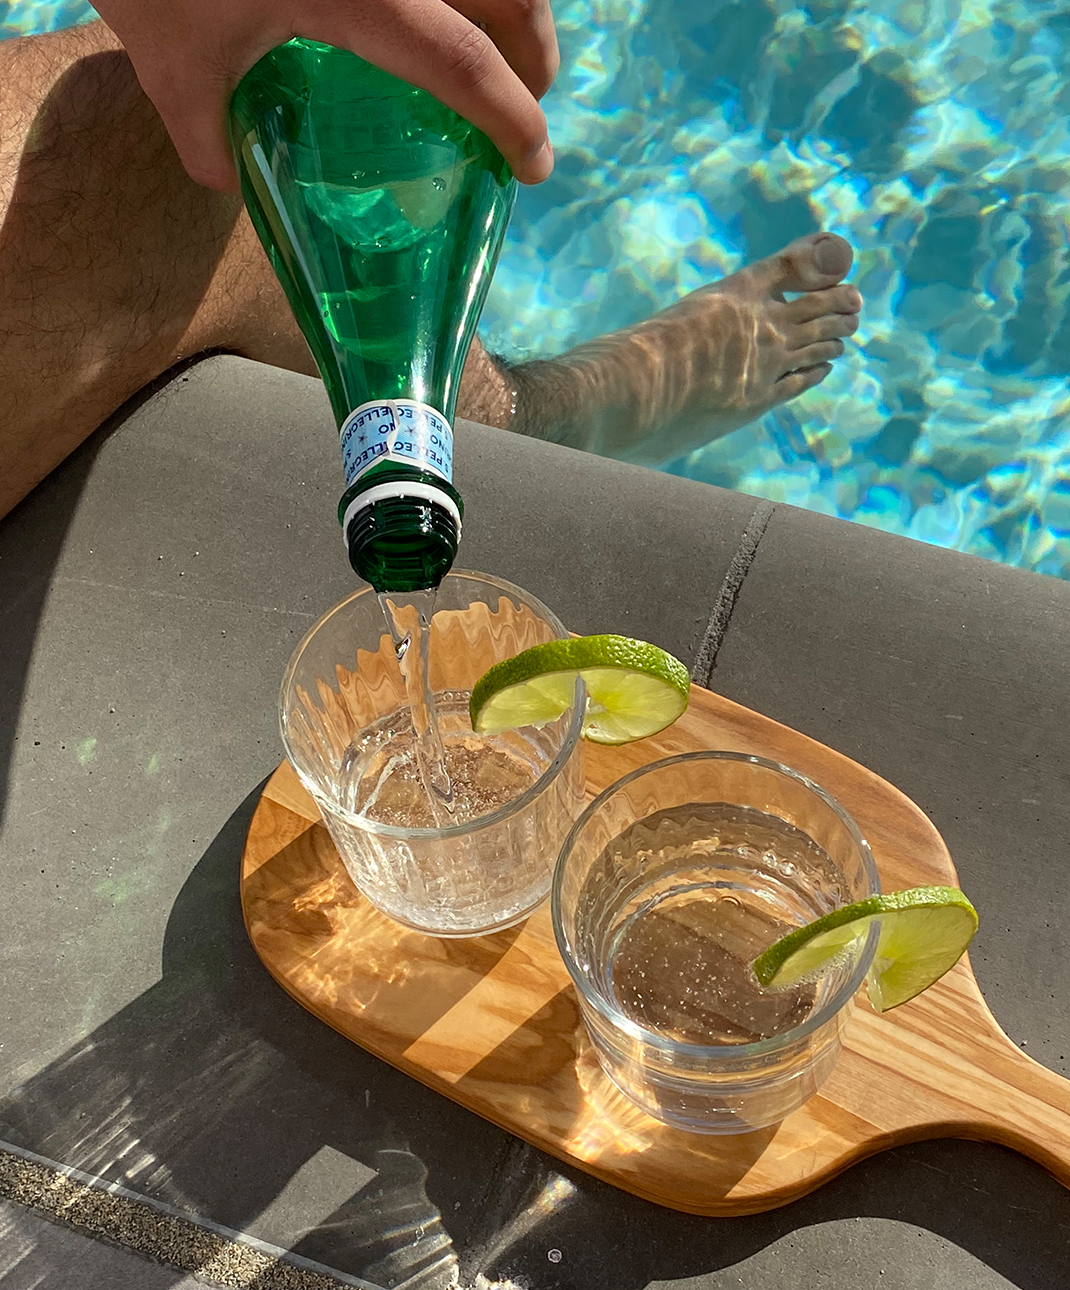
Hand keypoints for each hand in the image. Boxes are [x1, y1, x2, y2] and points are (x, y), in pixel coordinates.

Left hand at [92, 0, 557, 191]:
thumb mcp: (170, 59)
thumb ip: (207, 132)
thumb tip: (225, 176)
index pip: (466, 67)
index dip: (514, 121)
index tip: (534, 167)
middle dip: (535, 50)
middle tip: (529, 96)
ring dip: (510, 2)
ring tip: (498, 43)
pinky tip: (442, 3)